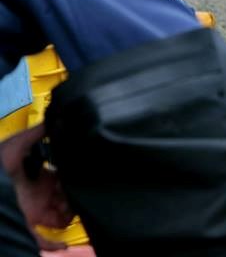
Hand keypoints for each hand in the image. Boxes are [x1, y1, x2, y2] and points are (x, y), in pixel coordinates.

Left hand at [0, 125, 73, 244]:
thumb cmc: (0, 168)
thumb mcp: (18, 144)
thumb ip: (38, 132)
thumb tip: (59, 117)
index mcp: (40, 175)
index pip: (65, 176)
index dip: (75, 176)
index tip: (82, 174)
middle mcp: (41, 194)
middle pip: (67, 196)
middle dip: (75, 196)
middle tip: (76, 195)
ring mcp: (36, 212)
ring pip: (62, 217)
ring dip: (69, 216)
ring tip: (68, 211)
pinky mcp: (28, 227)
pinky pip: (46, 240)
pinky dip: (55, 243)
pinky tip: (63, 241)